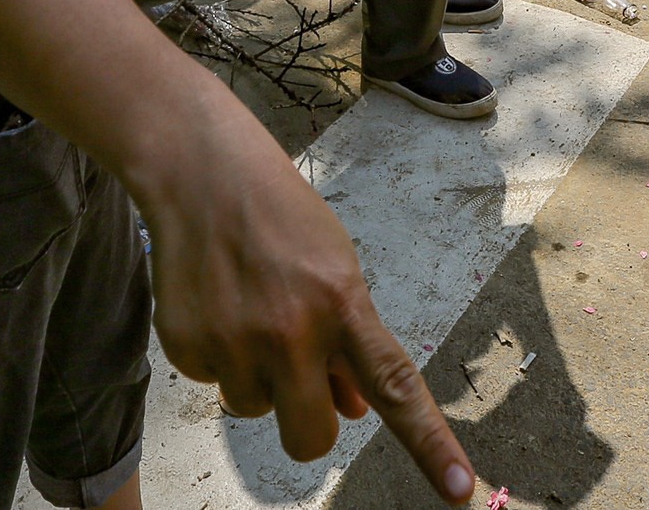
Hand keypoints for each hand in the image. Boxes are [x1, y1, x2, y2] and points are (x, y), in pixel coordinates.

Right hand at [139, 101, 475, 501]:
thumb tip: (354, 412)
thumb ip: (349, 342)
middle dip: (308, 422)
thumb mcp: (334, 267)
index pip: (396, 389)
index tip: (461, 490)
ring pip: (255, 410)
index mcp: (342, 305)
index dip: (431, 444)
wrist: (200, 171)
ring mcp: (234, 342)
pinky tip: (215, 300)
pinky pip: (211, 383)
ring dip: (255, 377)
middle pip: (311, 438)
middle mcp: (290, 331)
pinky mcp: (187, 346)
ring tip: (247, 308)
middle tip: (298, 378)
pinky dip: (215, 354)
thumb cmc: (279, 215)